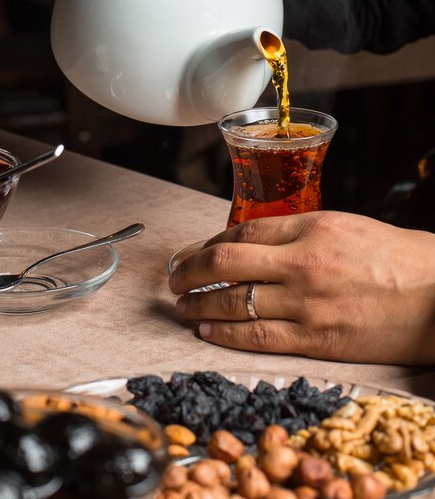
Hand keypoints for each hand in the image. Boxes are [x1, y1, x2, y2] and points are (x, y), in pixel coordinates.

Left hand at [168, 211, 434, 363]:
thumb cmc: (395, 257)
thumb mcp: (343, 227)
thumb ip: (296, 233)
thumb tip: (251, 244)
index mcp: (311, 227)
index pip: (241, 232)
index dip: (207, 243)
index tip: (192, 252)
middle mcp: (302, 262)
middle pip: (225, 263)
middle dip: (188, 270)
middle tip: (171, 277)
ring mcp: (307, 303)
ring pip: (234, 301)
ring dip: (198, 303)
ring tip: (180, 306)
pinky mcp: (316, 339)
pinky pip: (257, 336)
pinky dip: (224, 333)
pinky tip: (206, 330)